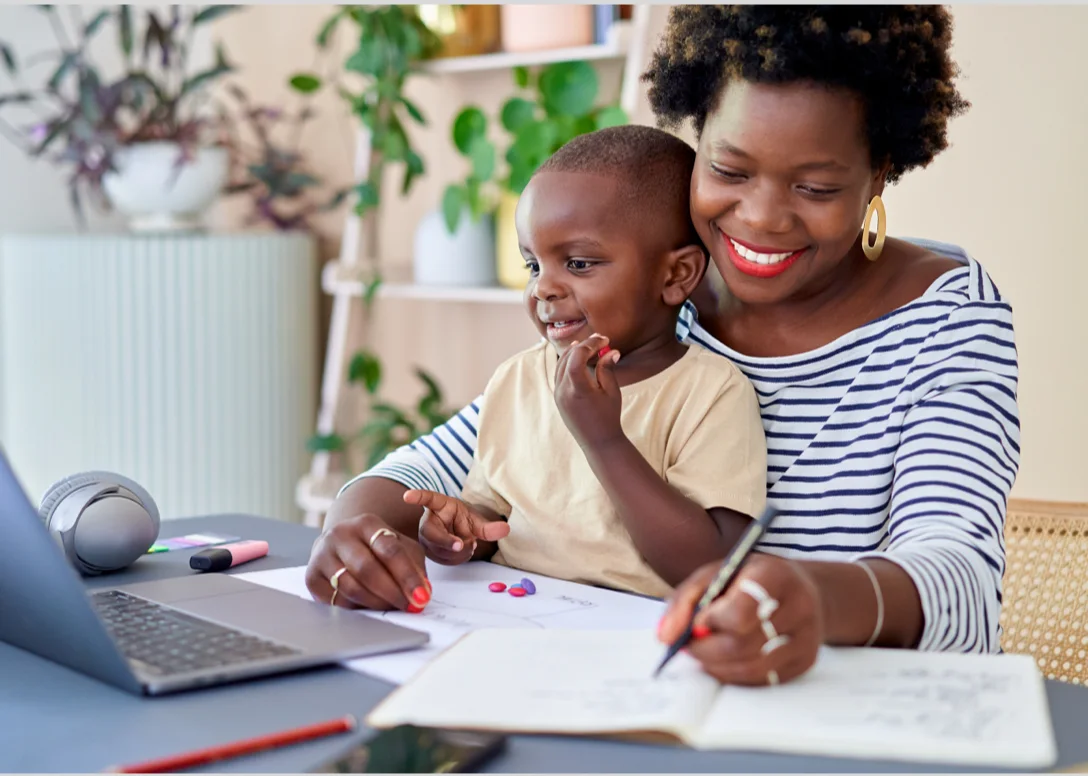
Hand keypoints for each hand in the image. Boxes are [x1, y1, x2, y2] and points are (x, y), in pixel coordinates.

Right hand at [305, 514, 431, 612]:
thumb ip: (414, 567)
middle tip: (408, 606)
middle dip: (391, 592)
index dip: (407, 576)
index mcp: (366, 523)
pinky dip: (357, 608)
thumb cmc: (377, 548)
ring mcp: (322, 555)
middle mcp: (340, 534)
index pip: (389, 550)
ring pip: (350, 587)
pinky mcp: (312, 576)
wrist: (342, 544)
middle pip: (367, 568)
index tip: (421, 597)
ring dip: (376, 602)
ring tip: (392, 607)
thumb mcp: (401, 547)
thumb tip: (422, 592)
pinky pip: (336, 600)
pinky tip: (370, 606)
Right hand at [404, 489, 509, 564]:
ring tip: (470, 544)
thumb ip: (489, 527)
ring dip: (457, 552)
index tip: (407, 496)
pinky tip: (463, 552)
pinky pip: (441, 559)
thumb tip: (506, 529)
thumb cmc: (463, 521)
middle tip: (461, 545)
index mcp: (440, 506)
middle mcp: (429, 522)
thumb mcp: (476, 521)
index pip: (428, 499)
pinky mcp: (429, 552)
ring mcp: (427, 538)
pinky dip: (456, 558)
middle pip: (431, 533)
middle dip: (446, 541)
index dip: (418, 497)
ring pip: (437, 549)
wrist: (458, 533)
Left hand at [554, 333, 623, 448]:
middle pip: (568, 358)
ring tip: (589, 345)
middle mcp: (563, 391)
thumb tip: (611, 350)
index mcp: (578, 390)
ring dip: (574, 352)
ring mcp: (558, 395)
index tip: (605, 340)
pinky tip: (577, 357)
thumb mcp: (612, 392)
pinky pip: (559, 374)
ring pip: (561, 364)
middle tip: (600, 340)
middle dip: (583, 346)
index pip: (577, 357)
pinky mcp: (557, 398)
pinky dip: (567, 363)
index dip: (590, 344)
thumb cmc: (608, 417)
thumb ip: (608, 369)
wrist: (598, 442)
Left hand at [657, 553, 823, 685]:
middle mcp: (798, 606)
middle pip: (742, 645)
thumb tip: (665, 637)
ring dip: (717, 666)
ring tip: (704, 653)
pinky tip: (726, 661)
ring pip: (752, 668)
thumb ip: (686, 599)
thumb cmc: (751, 578)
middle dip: (706, 650)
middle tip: (690, 646)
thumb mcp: (717, 573)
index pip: (739, 612)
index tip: (698, 622)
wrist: (803, 588)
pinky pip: (764, 679)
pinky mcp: (806, 661)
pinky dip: (736, 675)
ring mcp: (806, 637)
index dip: (711, 623)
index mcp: (775, 575)